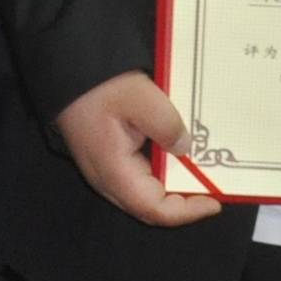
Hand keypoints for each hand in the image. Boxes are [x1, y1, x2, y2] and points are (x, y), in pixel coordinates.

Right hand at [54, 73, 225, 229]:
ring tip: (198, 174)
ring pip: (143, 194)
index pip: (154, 209)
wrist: (66, 68)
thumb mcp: (142, 98)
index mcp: (114, 172)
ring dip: (172, 188)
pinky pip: (137, 176)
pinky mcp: (106, 157)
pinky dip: (160, 173)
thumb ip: (167, 127)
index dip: (186, 212)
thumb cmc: (100, 86)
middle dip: (183, 203)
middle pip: (149, 208)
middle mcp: (106, 180)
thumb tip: (184, 148)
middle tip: (211, 189)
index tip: (214, 202)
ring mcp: (104, 170)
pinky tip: (175, 156)